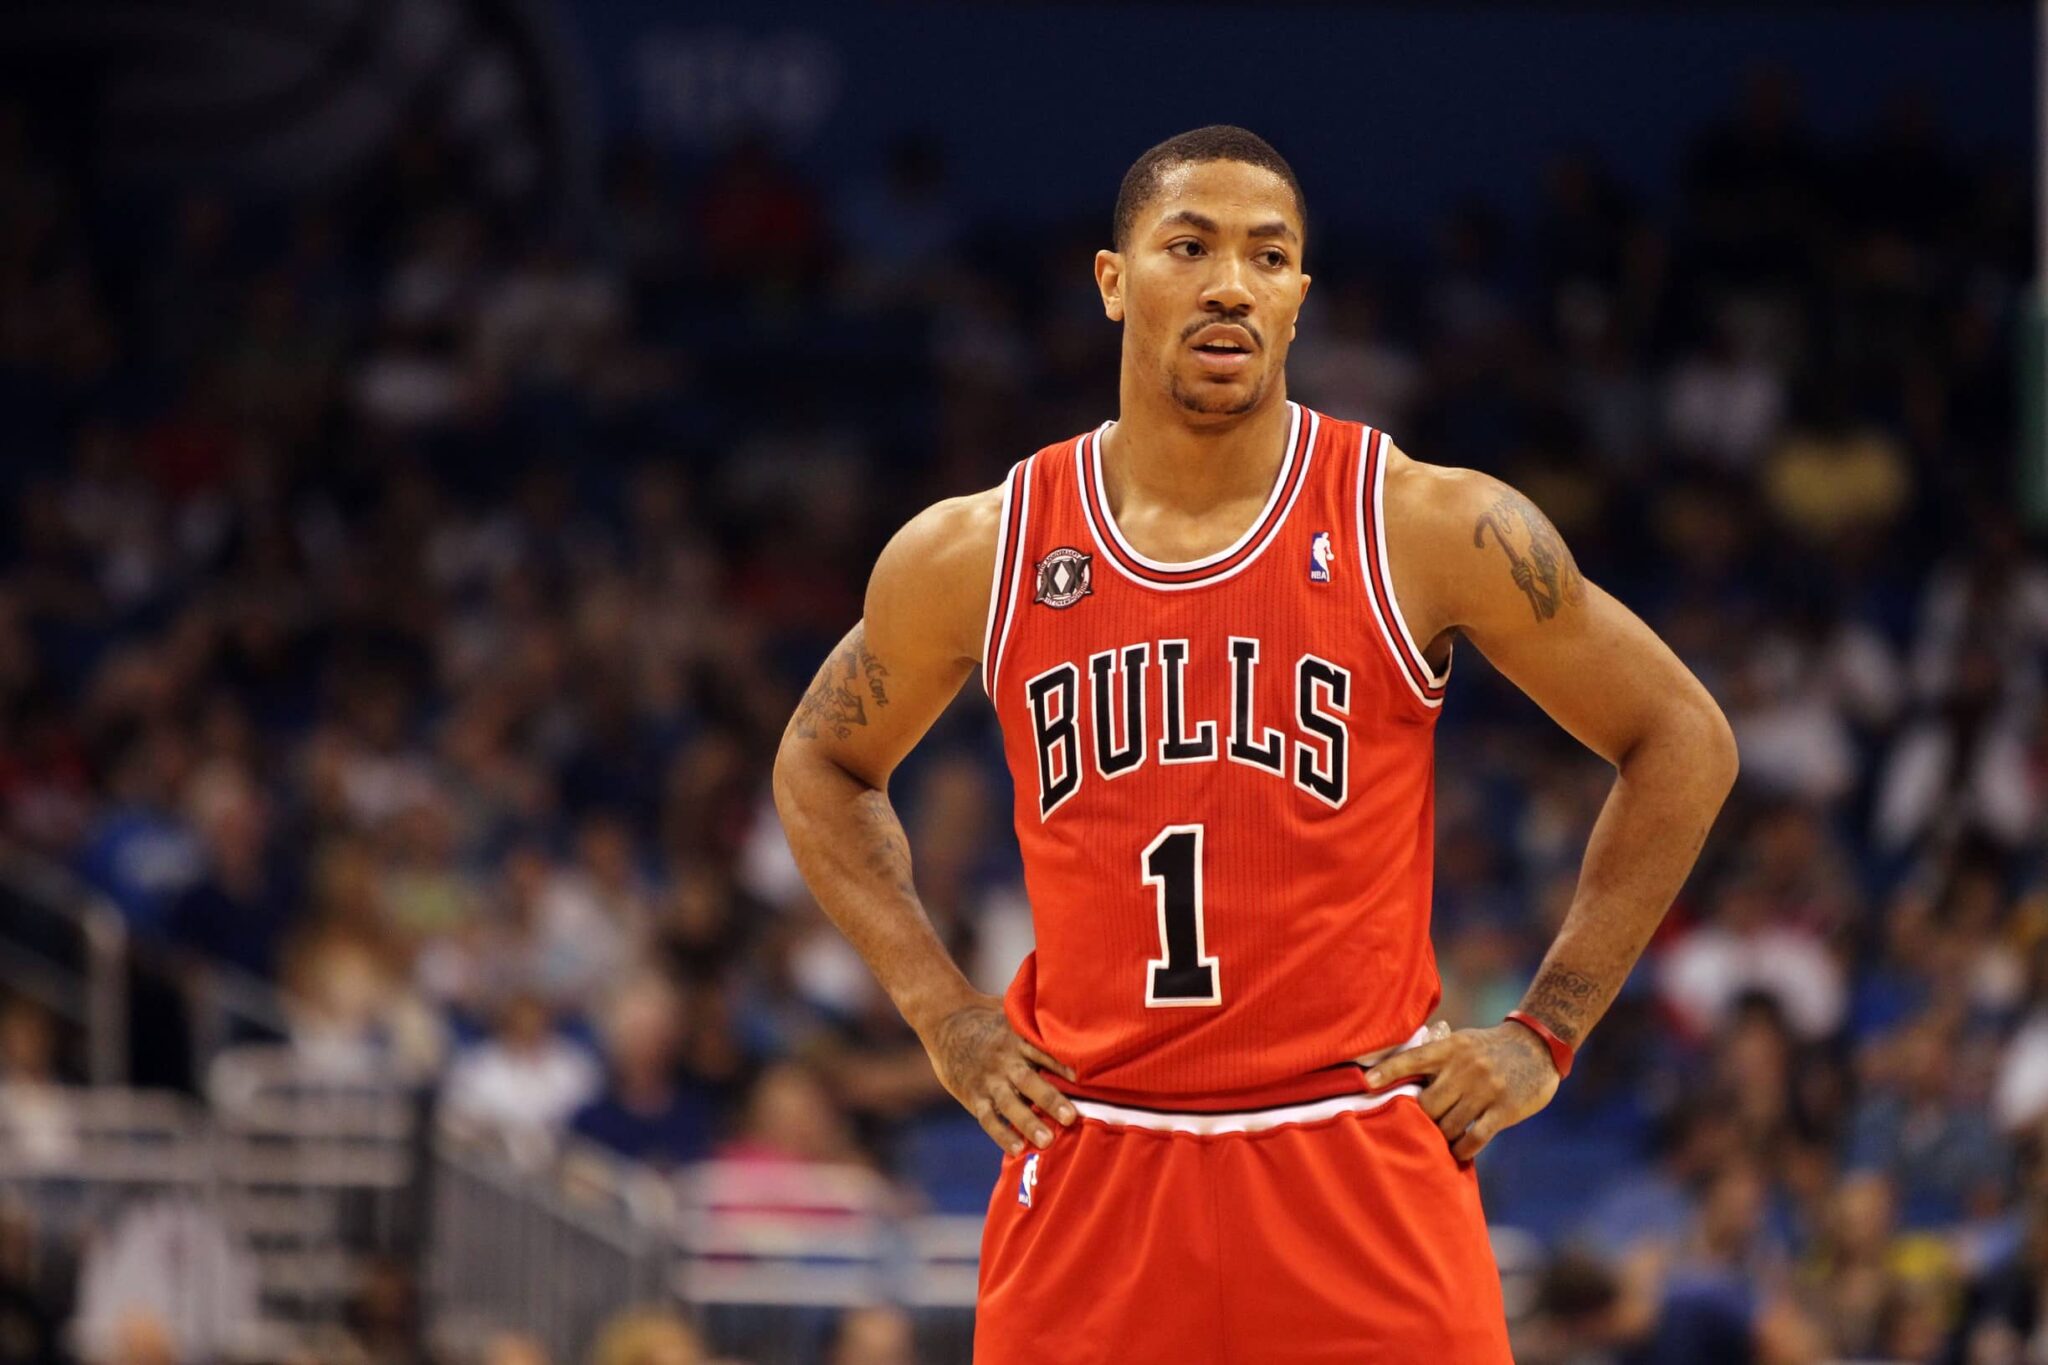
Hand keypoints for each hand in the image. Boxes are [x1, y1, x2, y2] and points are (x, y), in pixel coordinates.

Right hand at [918, 994, 1078, 1154]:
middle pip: (1029, 1081)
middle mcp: (1005, 1061)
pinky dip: (1002, 1134)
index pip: (1042, 1052)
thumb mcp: (1013, 1012)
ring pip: (1010, 1104)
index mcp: (1017, 1039)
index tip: (1082, 1079)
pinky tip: (1018, 1149)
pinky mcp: (975, 1095)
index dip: (1062, 1065)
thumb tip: (1075, 1012)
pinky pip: (988, 1118)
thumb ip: (1038, 1021)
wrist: (945, 1021)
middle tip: (1071, 1117)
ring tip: (1047, 1141)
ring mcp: (989, 1080)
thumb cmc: (989, 1018)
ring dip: (1029, 1122)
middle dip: (1051, 1099)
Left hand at [1363, 1021, 1559, 1161]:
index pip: (1413, 1059)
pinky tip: (1458, 1152)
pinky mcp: (1504, 1110)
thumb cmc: (1490, 1047)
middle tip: (1415, 1129)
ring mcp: (1485, 1089)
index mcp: (1451, 1048)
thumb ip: (1436, 1057)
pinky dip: (1462, 1149)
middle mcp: (1465, 1068)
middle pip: (1428, 1104)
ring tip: (1437, 1142)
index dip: (1389, 1071)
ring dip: (1441, 1137)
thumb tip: (1398, 1076)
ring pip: (1449, 1125)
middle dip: (1420, 1120)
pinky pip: (1474, 1138)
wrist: (1538, 1047)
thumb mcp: (1462, 1041)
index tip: (1367, 1083)